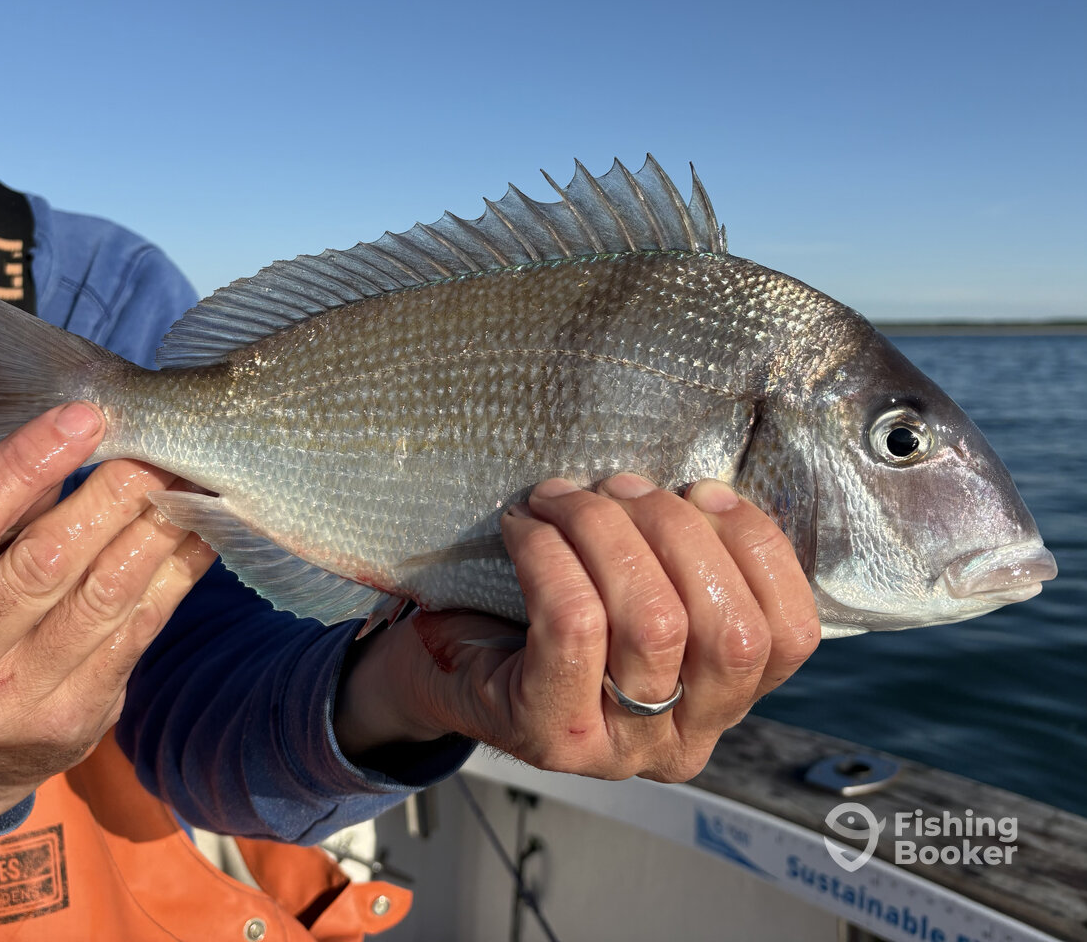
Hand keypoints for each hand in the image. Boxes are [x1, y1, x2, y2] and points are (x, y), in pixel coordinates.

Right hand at [0, 402, 215, 826]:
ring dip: (152, 528)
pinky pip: (138, 631)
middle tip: (156, 445)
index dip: (22, 463)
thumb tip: (75, 434)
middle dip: (108, 494)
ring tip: (184, 479)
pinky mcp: (76, 720)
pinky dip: (175, 573)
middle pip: (42, 562)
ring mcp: (12, 702)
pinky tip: (199, 533)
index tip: (82, 416)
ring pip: (101, 596)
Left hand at [335, 474, 818, 781]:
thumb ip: (684, 559)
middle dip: (677, 531)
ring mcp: (617, 748)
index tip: (702, 489)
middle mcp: (682, 740)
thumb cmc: (547, 612)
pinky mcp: (549, 733)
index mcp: (725, 701)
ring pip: (654, 624)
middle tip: (617, 485)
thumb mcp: (635, 588)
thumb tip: (707, 492)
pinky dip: (550, 554)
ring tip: (563, 497)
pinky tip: (526, 524)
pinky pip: (574, 625)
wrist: (442, 666)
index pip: (790, 635)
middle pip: (730, 631)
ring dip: (606, 533)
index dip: (757, 547)